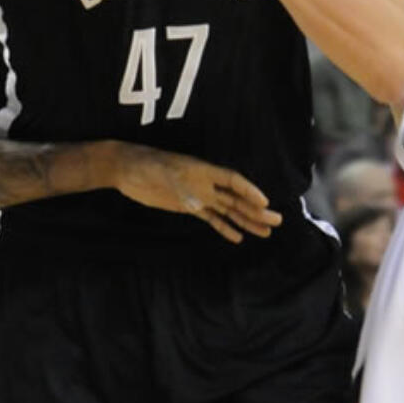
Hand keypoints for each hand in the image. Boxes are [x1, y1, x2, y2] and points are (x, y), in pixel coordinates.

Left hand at [112, 143, 281, 242]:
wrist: (127, 169)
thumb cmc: (145, 165)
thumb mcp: (162, 171)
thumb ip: (181, 185)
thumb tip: (198, 201)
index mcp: (202, 171)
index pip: (233, 181)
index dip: (249, 192)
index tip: (265, 203)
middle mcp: (205, 183)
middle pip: (236, 198)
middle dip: (256, 211)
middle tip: (276, 222)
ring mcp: (198, 195)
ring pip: (228, 210)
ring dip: (246, 221)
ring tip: (265, 232)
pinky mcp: (188, 205)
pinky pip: (211, 218)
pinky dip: (225, 227)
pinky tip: (237, 237)